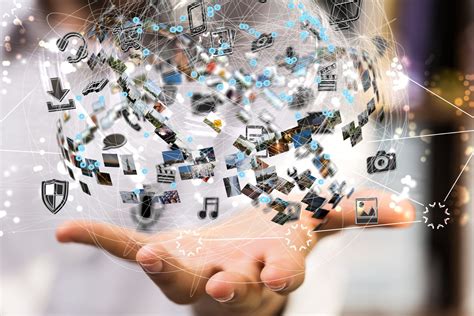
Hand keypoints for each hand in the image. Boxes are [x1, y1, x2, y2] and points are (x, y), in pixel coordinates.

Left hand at [56, 190, 414, 314]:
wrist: (236, 262)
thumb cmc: (273, 243)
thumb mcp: (313, 225)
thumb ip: (354, 215)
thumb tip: (409, 213)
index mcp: (268, 269)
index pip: (278, 275)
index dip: (278, 273)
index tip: (277, 273)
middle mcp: (230, 278)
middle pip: (226, 287)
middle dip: (226, 287)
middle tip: (220, 286)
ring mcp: (192, 271)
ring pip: (177, 277)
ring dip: (164, 269)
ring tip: (153, 256)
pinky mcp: (163, 256)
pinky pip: (129, 250)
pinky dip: (102, 239)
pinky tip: (66, 230)